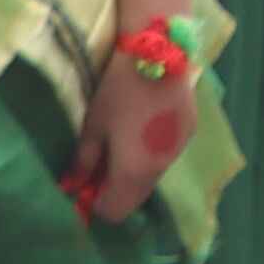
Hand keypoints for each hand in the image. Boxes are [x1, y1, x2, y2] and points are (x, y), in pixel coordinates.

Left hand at [71, 41, 203, 221]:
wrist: (159, 52)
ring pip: (152, 179)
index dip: (96, 204)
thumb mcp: (93, 126)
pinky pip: (166, 158)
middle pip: (136, 198)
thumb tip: (74, 186)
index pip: (115, 211)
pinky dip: (151, 155)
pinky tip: (143, 127)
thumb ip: (84, 162)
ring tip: (121, 143)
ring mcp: (179, 151)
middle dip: (116, 190)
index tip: (85, 185)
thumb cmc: (118, 90)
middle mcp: (161, 168)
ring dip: (134, 173)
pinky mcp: (190, 132)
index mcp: (134, 171)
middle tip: (99, 165)